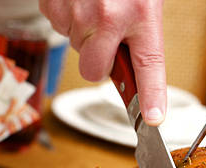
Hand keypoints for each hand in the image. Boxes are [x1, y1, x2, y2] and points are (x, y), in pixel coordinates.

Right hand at [40, 0, 165, 125]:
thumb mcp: (146, 0)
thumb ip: (141, 35)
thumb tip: (136, 72)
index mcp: (141, 13)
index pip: (149, 65)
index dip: (151, 96)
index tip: (152, 118)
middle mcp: (109, 15)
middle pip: (95, 71)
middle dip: (99, 62)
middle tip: (108, 38)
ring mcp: (77, 10)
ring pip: (76, 49)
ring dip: (84, 35)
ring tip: (94, 5)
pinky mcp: (54, 3)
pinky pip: (58, 28)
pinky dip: (67, 17)